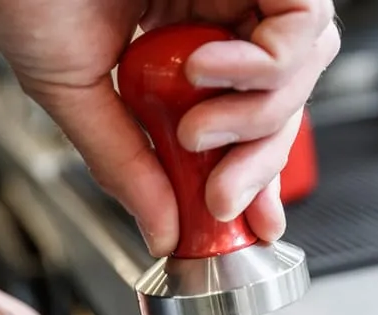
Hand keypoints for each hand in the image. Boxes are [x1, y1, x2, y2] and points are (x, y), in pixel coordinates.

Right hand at [0, 0, 339, 255]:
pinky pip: (301, 22)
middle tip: (218, 200)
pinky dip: (261, 65)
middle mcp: (222, 9)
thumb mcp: (73, 92)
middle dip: (259, 160)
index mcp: (185, 38)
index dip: (256, 169)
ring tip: (194, 132)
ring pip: (304, 63)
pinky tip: (202, 72)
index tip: (248, 219)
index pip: (247, 112)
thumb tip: (160, 230)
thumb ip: (125, 162)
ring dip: (257, 119)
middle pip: (287, 94)